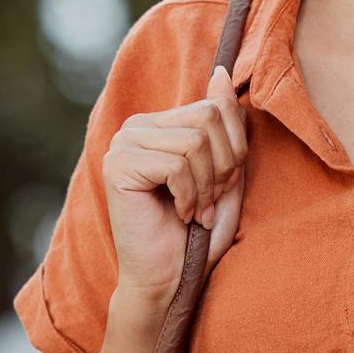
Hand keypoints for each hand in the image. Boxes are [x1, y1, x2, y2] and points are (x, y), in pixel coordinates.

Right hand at [100, 66, 247, 317]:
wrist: (166, 279)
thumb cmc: (196, 232)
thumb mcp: (225, 174)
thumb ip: (226, 127)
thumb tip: (222, 73)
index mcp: (164, 122)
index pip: (219, 105)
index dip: (235, 149)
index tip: (222, 186)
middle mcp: (139, 125)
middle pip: (210, 117)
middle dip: (224, 166)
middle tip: (210, 201)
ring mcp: (124, 142)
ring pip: (196, 141)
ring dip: (206, 185)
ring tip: (195, 210)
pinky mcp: (118, 164)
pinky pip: (177, 164)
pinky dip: (189, 195)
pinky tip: (179, 214)